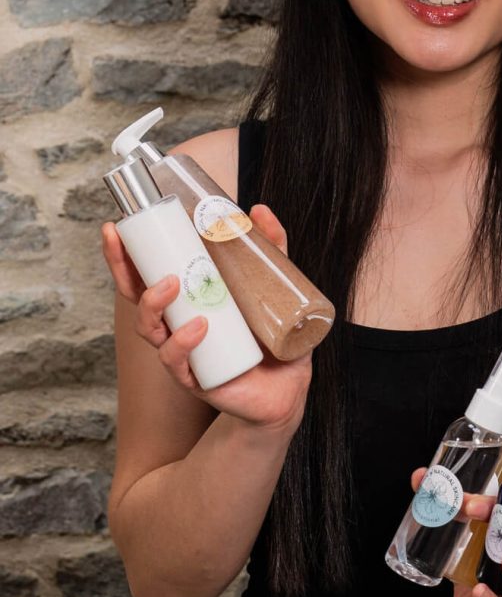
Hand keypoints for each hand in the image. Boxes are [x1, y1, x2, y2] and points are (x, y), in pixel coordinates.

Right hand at [101, 203, 312, 432]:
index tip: (117, 224)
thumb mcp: (273, 286)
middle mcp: (177, 325)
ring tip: (171, 284)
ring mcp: (183, 353)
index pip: (147, 275)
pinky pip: (178, 362)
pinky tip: (198, 326)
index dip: (126, 253)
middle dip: (121, 268)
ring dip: (153, 304)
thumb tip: (258, 209)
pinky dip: (182, 343)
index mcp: (188, 301)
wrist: (288, 386)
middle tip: (121, 241)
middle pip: (136, 297)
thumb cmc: (271, 336)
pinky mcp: (197, 379)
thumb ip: (270, 248)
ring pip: (150, 329)